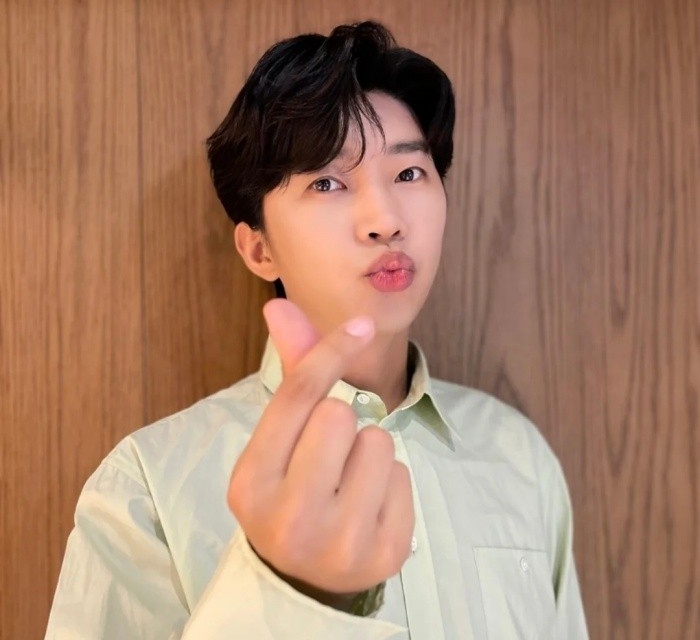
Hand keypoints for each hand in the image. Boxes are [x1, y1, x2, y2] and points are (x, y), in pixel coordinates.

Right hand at [227, 298, 414, 595]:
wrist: (304, 579)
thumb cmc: (290, 492)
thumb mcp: (278, 443)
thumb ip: (289, 375)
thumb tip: (279, 305)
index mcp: (251, 483)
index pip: (297, 397)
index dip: (330, 350)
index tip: (360, 325)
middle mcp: (289, 517)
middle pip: (341, 414)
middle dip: (343, 422)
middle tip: (330, 455)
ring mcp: (339, 543)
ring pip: (380, 442)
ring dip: (370, 451)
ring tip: (350, 482)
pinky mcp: (385, 556)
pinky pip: (405, 476)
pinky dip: (391, 482)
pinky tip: (369, 507)